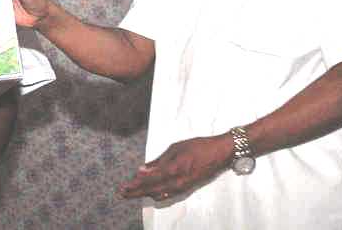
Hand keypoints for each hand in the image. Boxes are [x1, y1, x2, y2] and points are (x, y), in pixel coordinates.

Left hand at [118, 134, 232, 201]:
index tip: (124, 186)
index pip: (150, 179)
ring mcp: (183, 187)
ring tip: (131, 193)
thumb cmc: (198, 147)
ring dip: (144, 194)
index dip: (136, 184)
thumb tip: (143, 169)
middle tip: (122, 193)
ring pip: (159, 194)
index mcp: (173, 169)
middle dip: (136, 192)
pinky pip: (168, 194)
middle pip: (152, 190)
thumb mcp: (176, 148)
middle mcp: (177, 181)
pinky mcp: (187, 188)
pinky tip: (150, 193)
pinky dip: (157, 194)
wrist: (220, 154)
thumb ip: (159, 160)